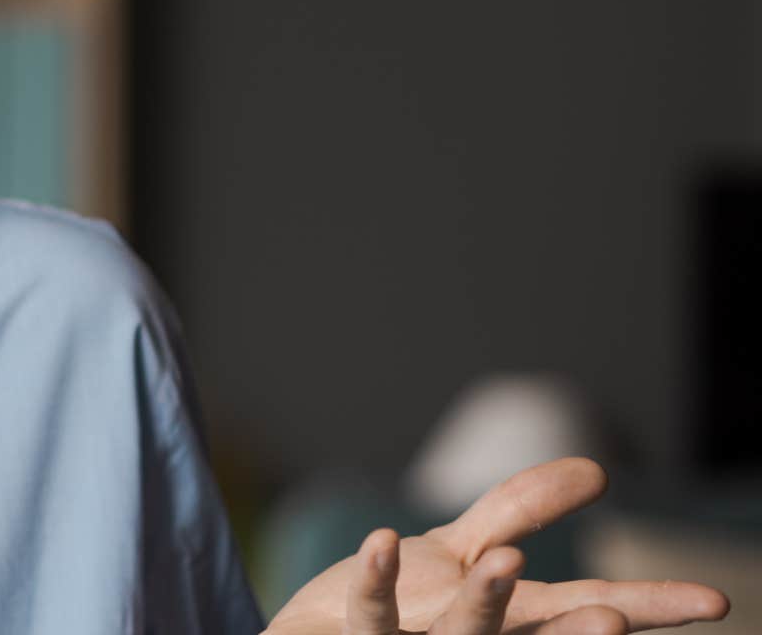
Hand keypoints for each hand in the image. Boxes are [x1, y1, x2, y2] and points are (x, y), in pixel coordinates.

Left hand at [264, 458, 728, 634]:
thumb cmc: (406, 605)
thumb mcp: (463, 548)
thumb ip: (519, 509)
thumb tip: (597, 469)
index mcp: (512, 622)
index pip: (585, 609)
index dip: (647, 606)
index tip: (716, 602)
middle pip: (535, 634)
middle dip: (577, 631)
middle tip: (614, 618)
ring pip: (461, 633)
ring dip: (484, 602)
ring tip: (507, 562)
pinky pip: (372, 611)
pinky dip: (378, 579)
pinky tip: (383, 542)